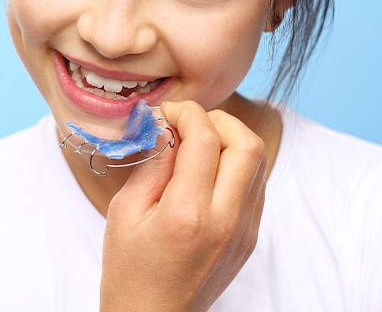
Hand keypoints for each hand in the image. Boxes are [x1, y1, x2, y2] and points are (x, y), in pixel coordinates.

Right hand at [100, 100, 266, 311]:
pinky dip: (236, 162)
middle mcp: (226, 221)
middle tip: (189, 124)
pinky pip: (255, 182)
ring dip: (230, 139)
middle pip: (247, 143)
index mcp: (188, 214)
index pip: (205, 139)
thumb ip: (152, 162)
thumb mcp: (124, 211)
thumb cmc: (129, 269)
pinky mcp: (250, 236)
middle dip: (218, 120)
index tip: (168, 113)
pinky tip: (208, 170)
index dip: (187, 113)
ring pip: (257, 160)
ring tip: (198, 144)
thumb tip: (168, 125)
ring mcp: (245, 230)